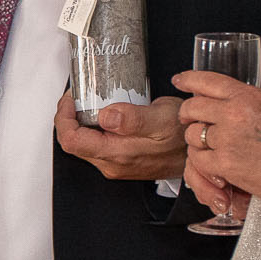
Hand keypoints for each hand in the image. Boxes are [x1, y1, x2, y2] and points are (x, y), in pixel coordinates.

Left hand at [53, 93, 186, 180]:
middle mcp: (111, 164)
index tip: (71, 99)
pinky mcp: (120, 160)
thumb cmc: (181, 134)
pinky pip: (96, 143)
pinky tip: (104, 112)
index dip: (63, 118)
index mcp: (116, 154)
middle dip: (69, 117)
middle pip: (73, 142)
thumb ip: (133, 119)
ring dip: (81, 121)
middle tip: (78, 95)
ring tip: (90, 100)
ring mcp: (115, 164)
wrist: (196, 153)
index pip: (71, 140)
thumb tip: (106, 116)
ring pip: (83, 143)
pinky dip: (93, 127)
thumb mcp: (162, 119)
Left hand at [174, 69, 260, 211]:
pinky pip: (198, 159)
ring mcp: (227, 138)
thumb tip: (224, 101)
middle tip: (188, 119)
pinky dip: (202, 161)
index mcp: (247, 96)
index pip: (208, 81)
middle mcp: (234, 113)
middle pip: (193, 107)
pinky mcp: (224, 163)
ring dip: (196, 140)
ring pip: (192, 134)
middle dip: (187, 114)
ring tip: (208, 145)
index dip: (189, 79)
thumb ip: (245, 101)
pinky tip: (213, 163)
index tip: (180, 80)